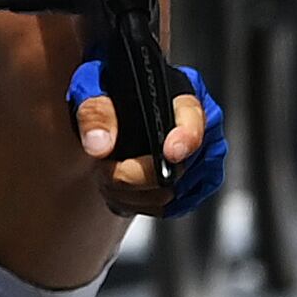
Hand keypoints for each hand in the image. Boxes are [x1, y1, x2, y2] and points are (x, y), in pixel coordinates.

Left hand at [72, 58, 223, 219]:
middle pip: (178, 168)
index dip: (185, 138)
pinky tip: (122, 188)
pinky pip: (170, 208)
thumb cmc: (106, 91)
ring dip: (130, 192)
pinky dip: (140, 204)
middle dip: (132, 175)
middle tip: (102, 166)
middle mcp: (201, 127)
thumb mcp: (92, 88)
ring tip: (108, 173)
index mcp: (181, 96)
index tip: (170, 153)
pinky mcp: (196, 185)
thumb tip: (99, 146)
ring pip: (171, 194)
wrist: (112, 108)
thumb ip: (96, 113)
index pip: (193, 118)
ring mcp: (203, 159)